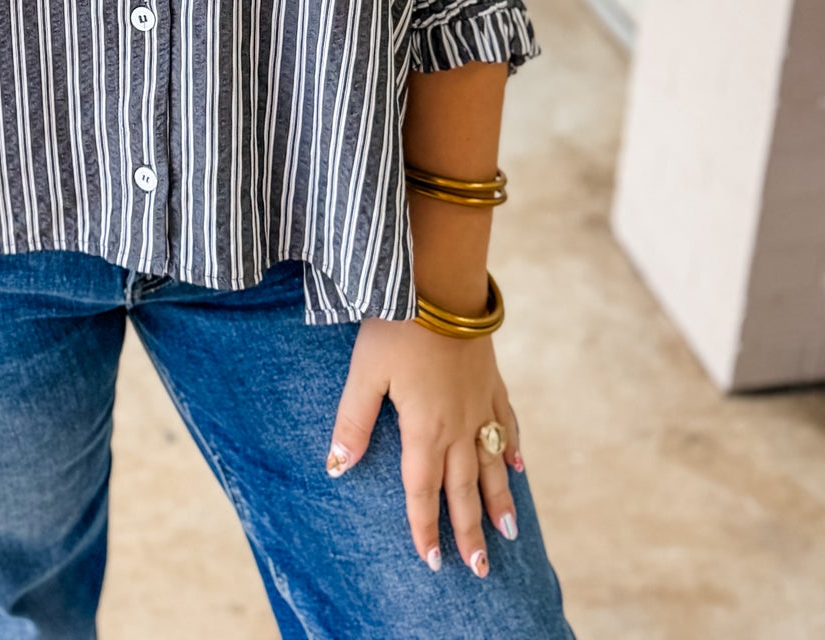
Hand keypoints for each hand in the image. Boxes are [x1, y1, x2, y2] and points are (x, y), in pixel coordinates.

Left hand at [325, 318, 522, 576]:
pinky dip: (511, 448)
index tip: (433, 562)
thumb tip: (337, 468)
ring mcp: (480, 405)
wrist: (441, 283)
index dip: (426, 527)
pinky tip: (517, 465)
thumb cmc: (397, 326)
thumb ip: (353, 422)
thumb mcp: (364, 373)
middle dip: (470, 532)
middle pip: (465, 489)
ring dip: (499, 502)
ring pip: (492, 465)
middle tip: (480, 571)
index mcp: (425, 429)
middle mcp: (458, 426)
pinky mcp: (492, 382)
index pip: (424, 491)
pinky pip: (506, 424)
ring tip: (508, 534)